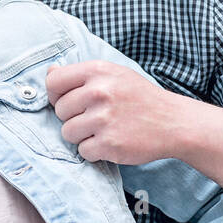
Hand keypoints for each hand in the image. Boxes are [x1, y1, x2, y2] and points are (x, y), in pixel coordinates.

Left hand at [45, 61, 183, 165]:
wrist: (173, 122)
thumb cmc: (140, 97)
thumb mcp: (114, 74)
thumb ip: (81, 74)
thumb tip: (49, 73)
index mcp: (98, 71)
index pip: (53, 82)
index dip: (56, 95)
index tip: (68, 101)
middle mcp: (99, 92)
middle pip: (59, 110)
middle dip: (73, 117)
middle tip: (96, 117)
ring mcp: (103, 119)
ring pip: (67, 133)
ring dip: (82, 136)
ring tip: (103, 130)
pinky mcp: (109, 144)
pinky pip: (82, 151)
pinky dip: (94, 151)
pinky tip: (111, 141)